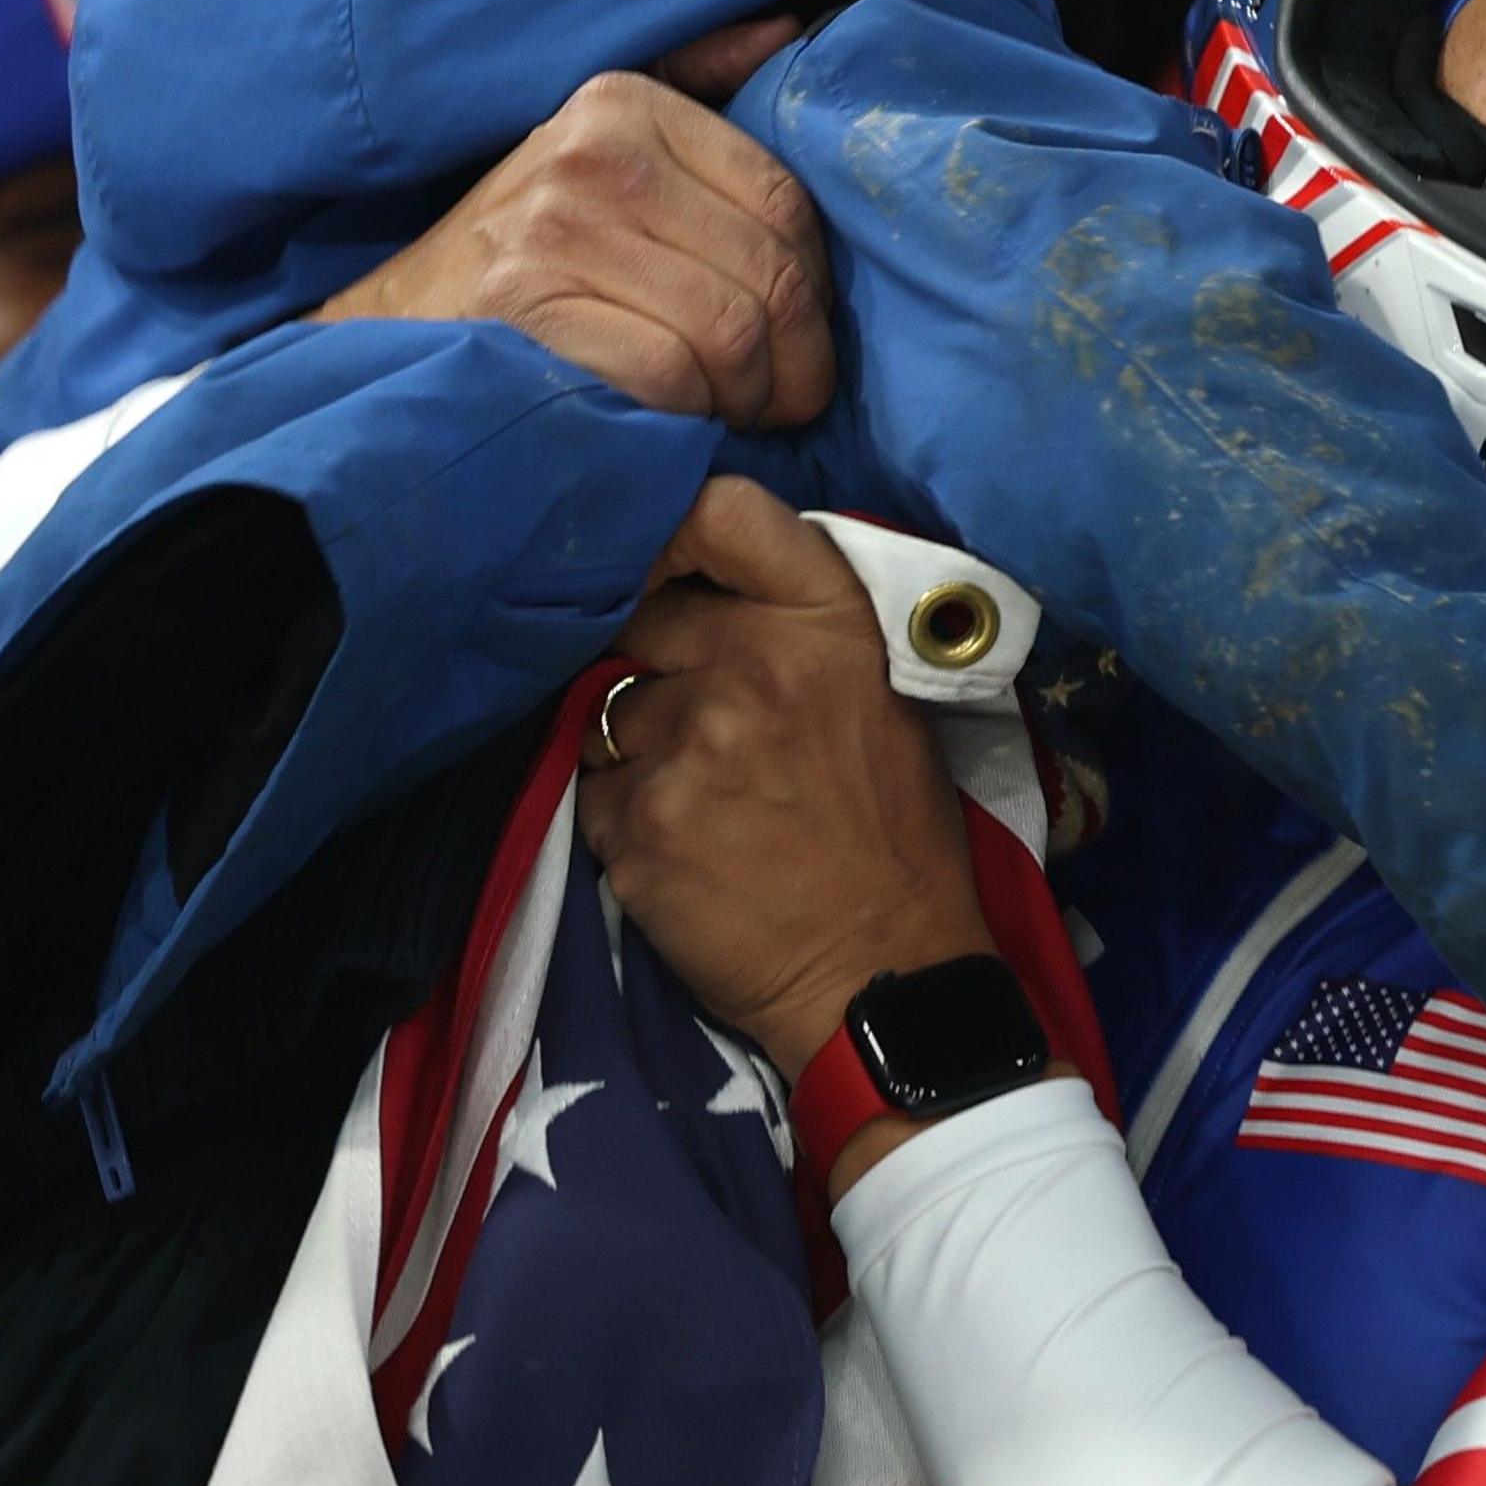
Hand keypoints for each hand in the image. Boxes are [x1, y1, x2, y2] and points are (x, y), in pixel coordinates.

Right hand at [315, 46, 832, 428]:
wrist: (395, 324)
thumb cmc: (525, 251)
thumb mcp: (601, 149)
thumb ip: (696, 85)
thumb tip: (784, 26)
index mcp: (625, 104)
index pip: (783, 200)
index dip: (818, 287)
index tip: (804, 336)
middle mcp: (590, 153)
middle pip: (767, 273)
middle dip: (797, 360)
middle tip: (785, 400)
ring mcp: (554, 227)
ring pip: (729, 331)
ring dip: (748, 395)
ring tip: (733, 412)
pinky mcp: (527, 304)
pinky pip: (669, 374)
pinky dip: (688, 414)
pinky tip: (675, 421)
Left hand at [576, 476, 994, 1068]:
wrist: (884, 975)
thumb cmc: (893, 834)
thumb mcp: (882, 698)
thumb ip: (798, 628)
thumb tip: (703, 584)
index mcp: (828, 626)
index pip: (722, 510)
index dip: (676, 527)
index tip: (670, 566)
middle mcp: (752, 666)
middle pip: (644, 616)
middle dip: (658, 662)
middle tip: (705, 723)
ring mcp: (688, 746)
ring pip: (609, 713)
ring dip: (639, 750)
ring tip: (706, 803)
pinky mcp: (636, 824)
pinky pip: (592, 792)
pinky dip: (627, 818)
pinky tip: (684, 852)